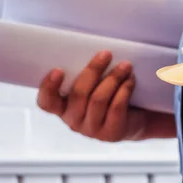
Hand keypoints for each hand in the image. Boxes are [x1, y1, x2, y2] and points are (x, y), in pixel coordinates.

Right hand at [37, 50, 175, 141]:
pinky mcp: (111, 133)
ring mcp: (91, 130)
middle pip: (79, 94)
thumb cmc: (109, 94)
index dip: (49, 87)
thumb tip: (92, 48)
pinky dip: (124, 90)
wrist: (136, 118)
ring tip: (126, 65)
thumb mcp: (93, 83)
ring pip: (98, 99)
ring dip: (113, 78)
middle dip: (93, 70)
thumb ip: (86, 72)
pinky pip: (115, 108)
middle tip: (106, 54)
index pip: (46, 102)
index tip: (59, 69)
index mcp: (62, 107)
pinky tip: (130, 80)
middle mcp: (73, 121)